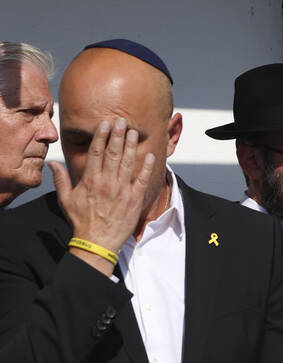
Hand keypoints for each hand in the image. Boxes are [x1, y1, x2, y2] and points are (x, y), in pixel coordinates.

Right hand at [50, 117, 156, 273]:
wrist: (97, 242)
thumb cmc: (81, 221)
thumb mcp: (65, 200)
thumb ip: (60, 179)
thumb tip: (52, 163)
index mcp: (90, 180)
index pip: (96, 152)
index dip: (101, 136)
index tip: (105, 124)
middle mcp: (106, 182)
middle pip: (113, 153)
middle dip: (118, 135)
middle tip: (122, 120)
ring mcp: (122, 190)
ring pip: (127, 163)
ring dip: (131, 146)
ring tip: (134, 131)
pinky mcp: (134, 199)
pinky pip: (142, 179)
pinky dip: (147, 167)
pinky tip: (150, 155)